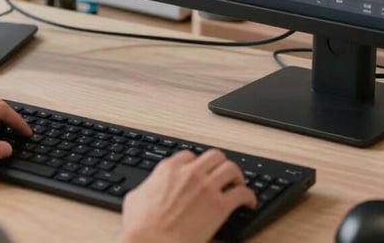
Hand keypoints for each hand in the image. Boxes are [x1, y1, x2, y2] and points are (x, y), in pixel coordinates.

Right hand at [120, 149, 256, 242]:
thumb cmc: (140, 227)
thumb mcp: (134, 198)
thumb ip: (145, 188)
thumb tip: (145, 190)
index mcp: (169, 169)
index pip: (189, 156)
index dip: (197, 165)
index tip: (201, 173)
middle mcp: (190, 173)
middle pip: (214, 156)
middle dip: (220, 164)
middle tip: (223, 175)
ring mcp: (206, 188)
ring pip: (231, 168)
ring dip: (237, 176)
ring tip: (238, 185)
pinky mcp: (220, 206)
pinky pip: (242, 193)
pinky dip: (248, 196)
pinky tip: (248, 203)